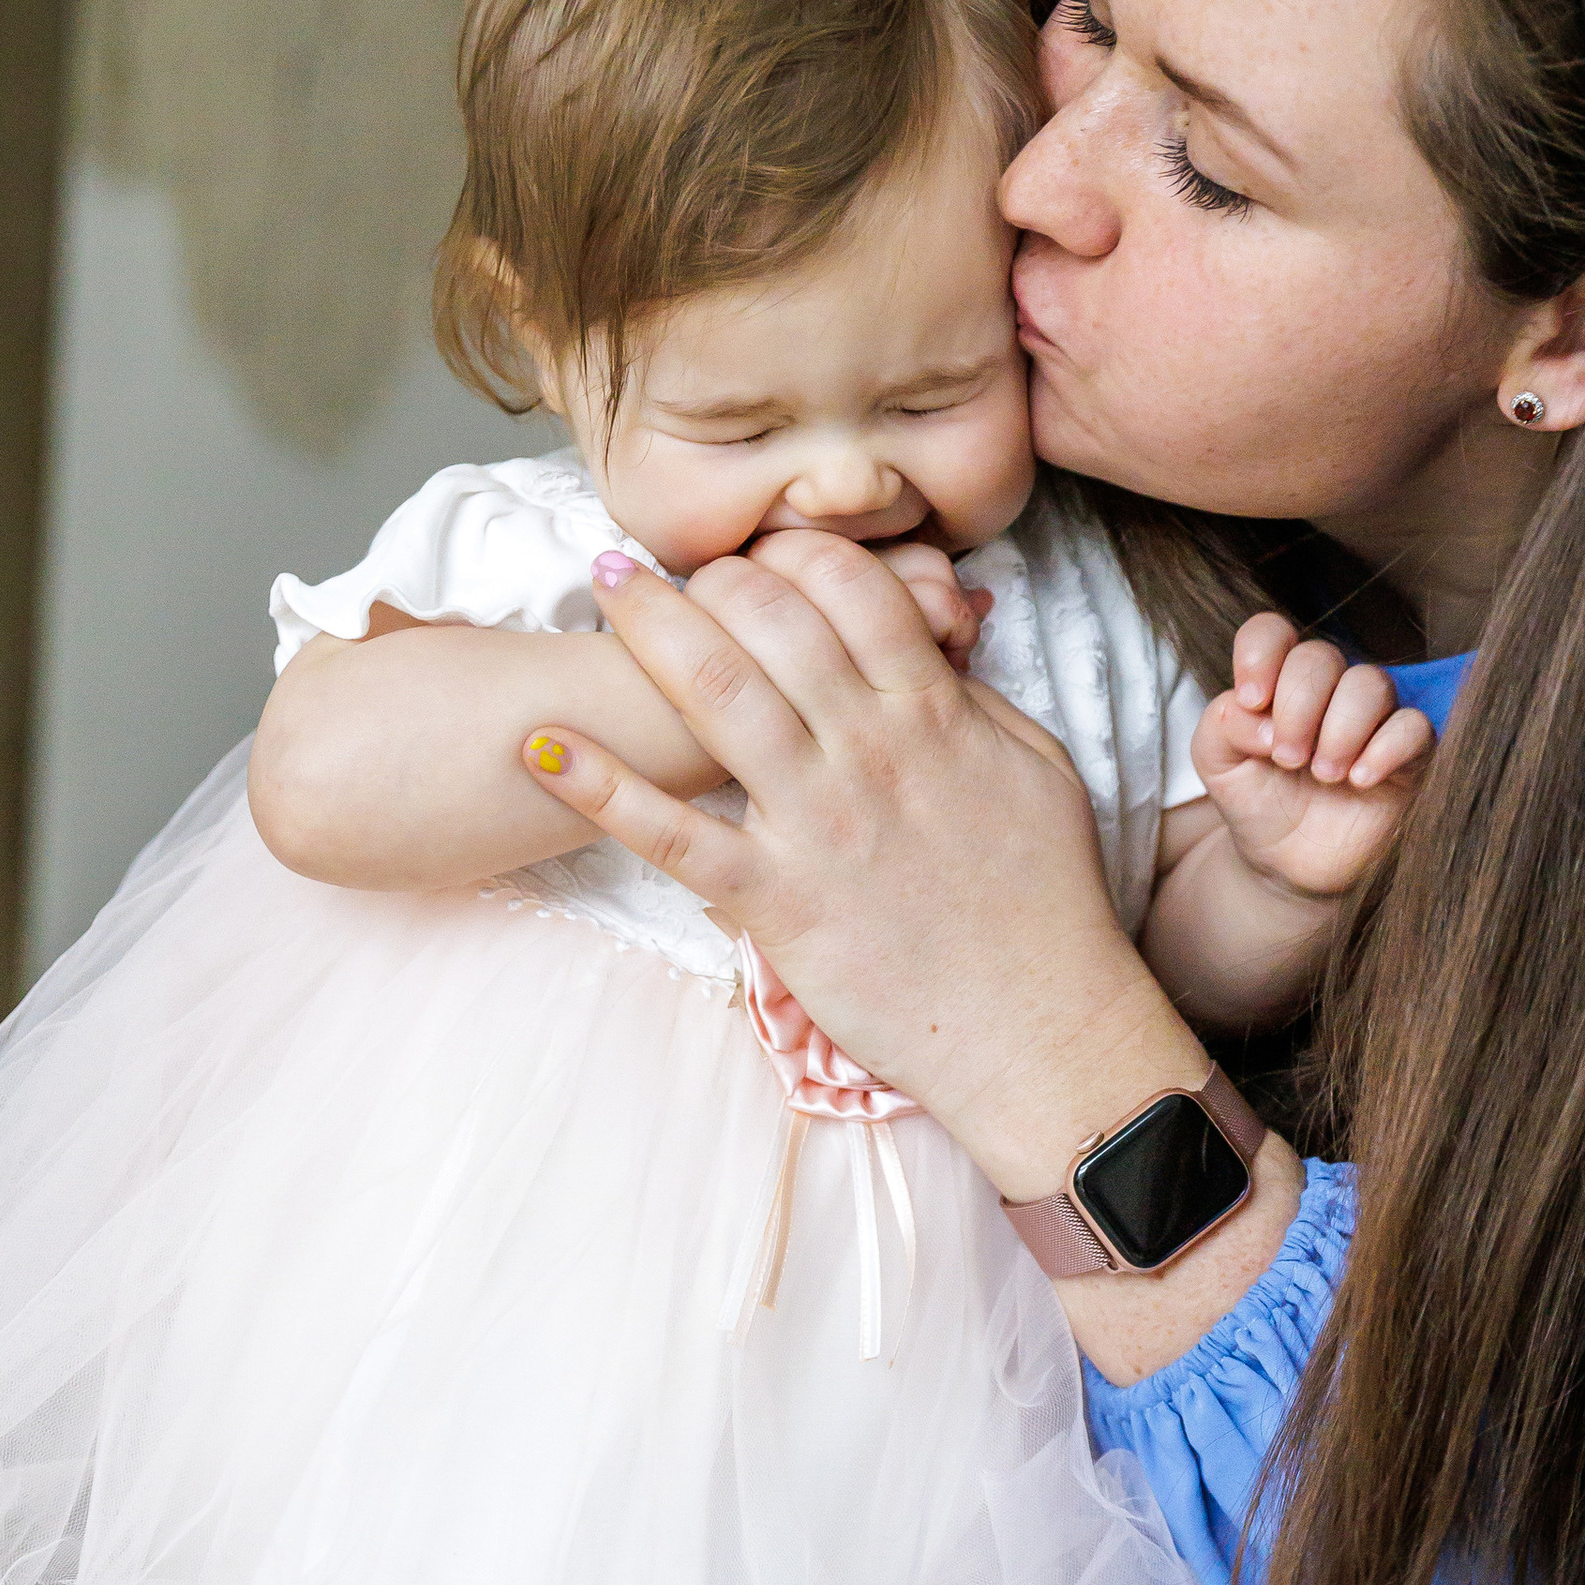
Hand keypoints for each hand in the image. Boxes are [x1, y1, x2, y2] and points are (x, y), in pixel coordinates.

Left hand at [515, 534, 1195, 1197]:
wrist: (1040, 1029)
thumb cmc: (1047, 905)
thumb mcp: (1036, 772)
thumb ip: (973, 701)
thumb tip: (930, 645)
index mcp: (933, 713)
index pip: (848, 588)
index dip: (792, 555)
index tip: (757, 557)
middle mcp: (867, 751)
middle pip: (769, 618)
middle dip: (709, 574)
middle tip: (669, 565)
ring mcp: (815, 822)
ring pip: (716, 693)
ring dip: (647, 628)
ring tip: (602, 586)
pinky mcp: (774, 899)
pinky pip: (671, 834)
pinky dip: (599, 787)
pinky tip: (538, 746)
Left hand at [1191, 615, 1433, 902]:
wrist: (1290, 865)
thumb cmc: (1258, 803)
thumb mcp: (1218, 765)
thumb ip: (1221, 725)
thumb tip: (1256, 711)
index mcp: (1278, 681)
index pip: (1272, 633)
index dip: (1261, 654)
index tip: (1252, 700)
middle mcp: (1328, 690)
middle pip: (1320, 658)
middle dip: (1298, 707)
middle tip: (1288, 759)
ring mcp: (1372, 718)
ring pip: (1370, 684)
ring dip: (1340, 729)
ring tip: (1325, 775)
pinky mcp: (1409, 753)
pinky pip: (1414, 726)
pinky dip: (1386, 748)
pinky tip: (1361, 779)